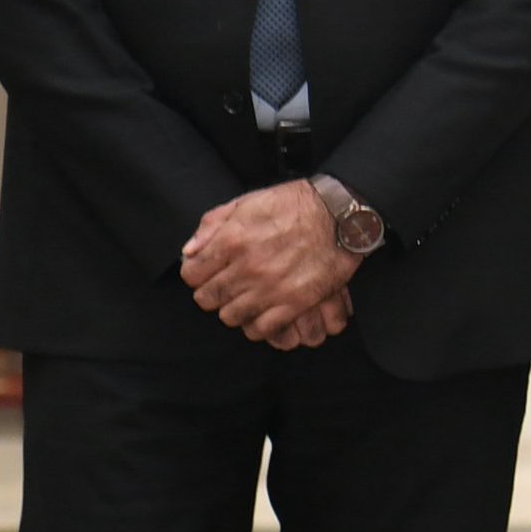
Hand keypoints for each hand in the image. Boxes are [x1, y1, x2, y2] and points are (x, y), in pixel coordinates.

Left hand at [183, 181, 355, 346]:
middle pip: (208, 299)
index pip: (192, 274)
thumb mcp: (246, 203)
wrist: (341, 215)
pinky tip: (262, 313)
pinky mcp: (296, 302)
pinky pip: (263, 328)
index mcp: (231, 241)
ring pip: (231, 316)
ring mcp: (271, 288)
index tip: (206, 272)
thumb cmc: (295, 205)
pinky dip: (258, 324)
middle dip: (212, 293)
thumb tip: (189, 252)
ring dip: (234, 309)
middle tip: (225, 287)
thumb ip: (212, 225)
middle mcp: (247, 267)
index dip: (197, 274)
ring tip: (244, 299)